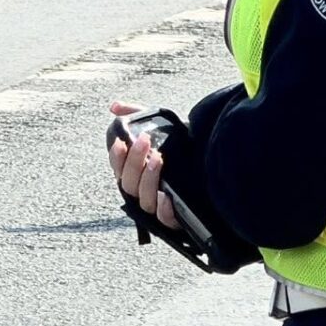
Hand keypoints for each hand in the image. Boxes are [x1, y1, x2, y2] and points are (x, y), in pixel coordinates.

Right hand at [108, 100, 180, 229]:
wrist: (211, 161)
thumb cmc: (181, 147)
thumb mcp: (159, 127)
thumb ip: (135, 114)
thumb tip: (114, 107)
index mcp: (135, 174)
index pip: (117, 169)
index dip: (116, 157)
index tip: (121, 141)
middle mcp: (142, 191)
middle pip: (128, 183)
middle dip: (134, 161)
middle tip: (145, 141)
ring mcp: (157, 205)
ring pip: (143, 200)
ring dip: (148, 179)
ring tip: (159, 158)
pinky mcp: (174, 217)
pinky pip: (164, 218)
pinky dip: (163, 208)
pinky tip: (166, 195)